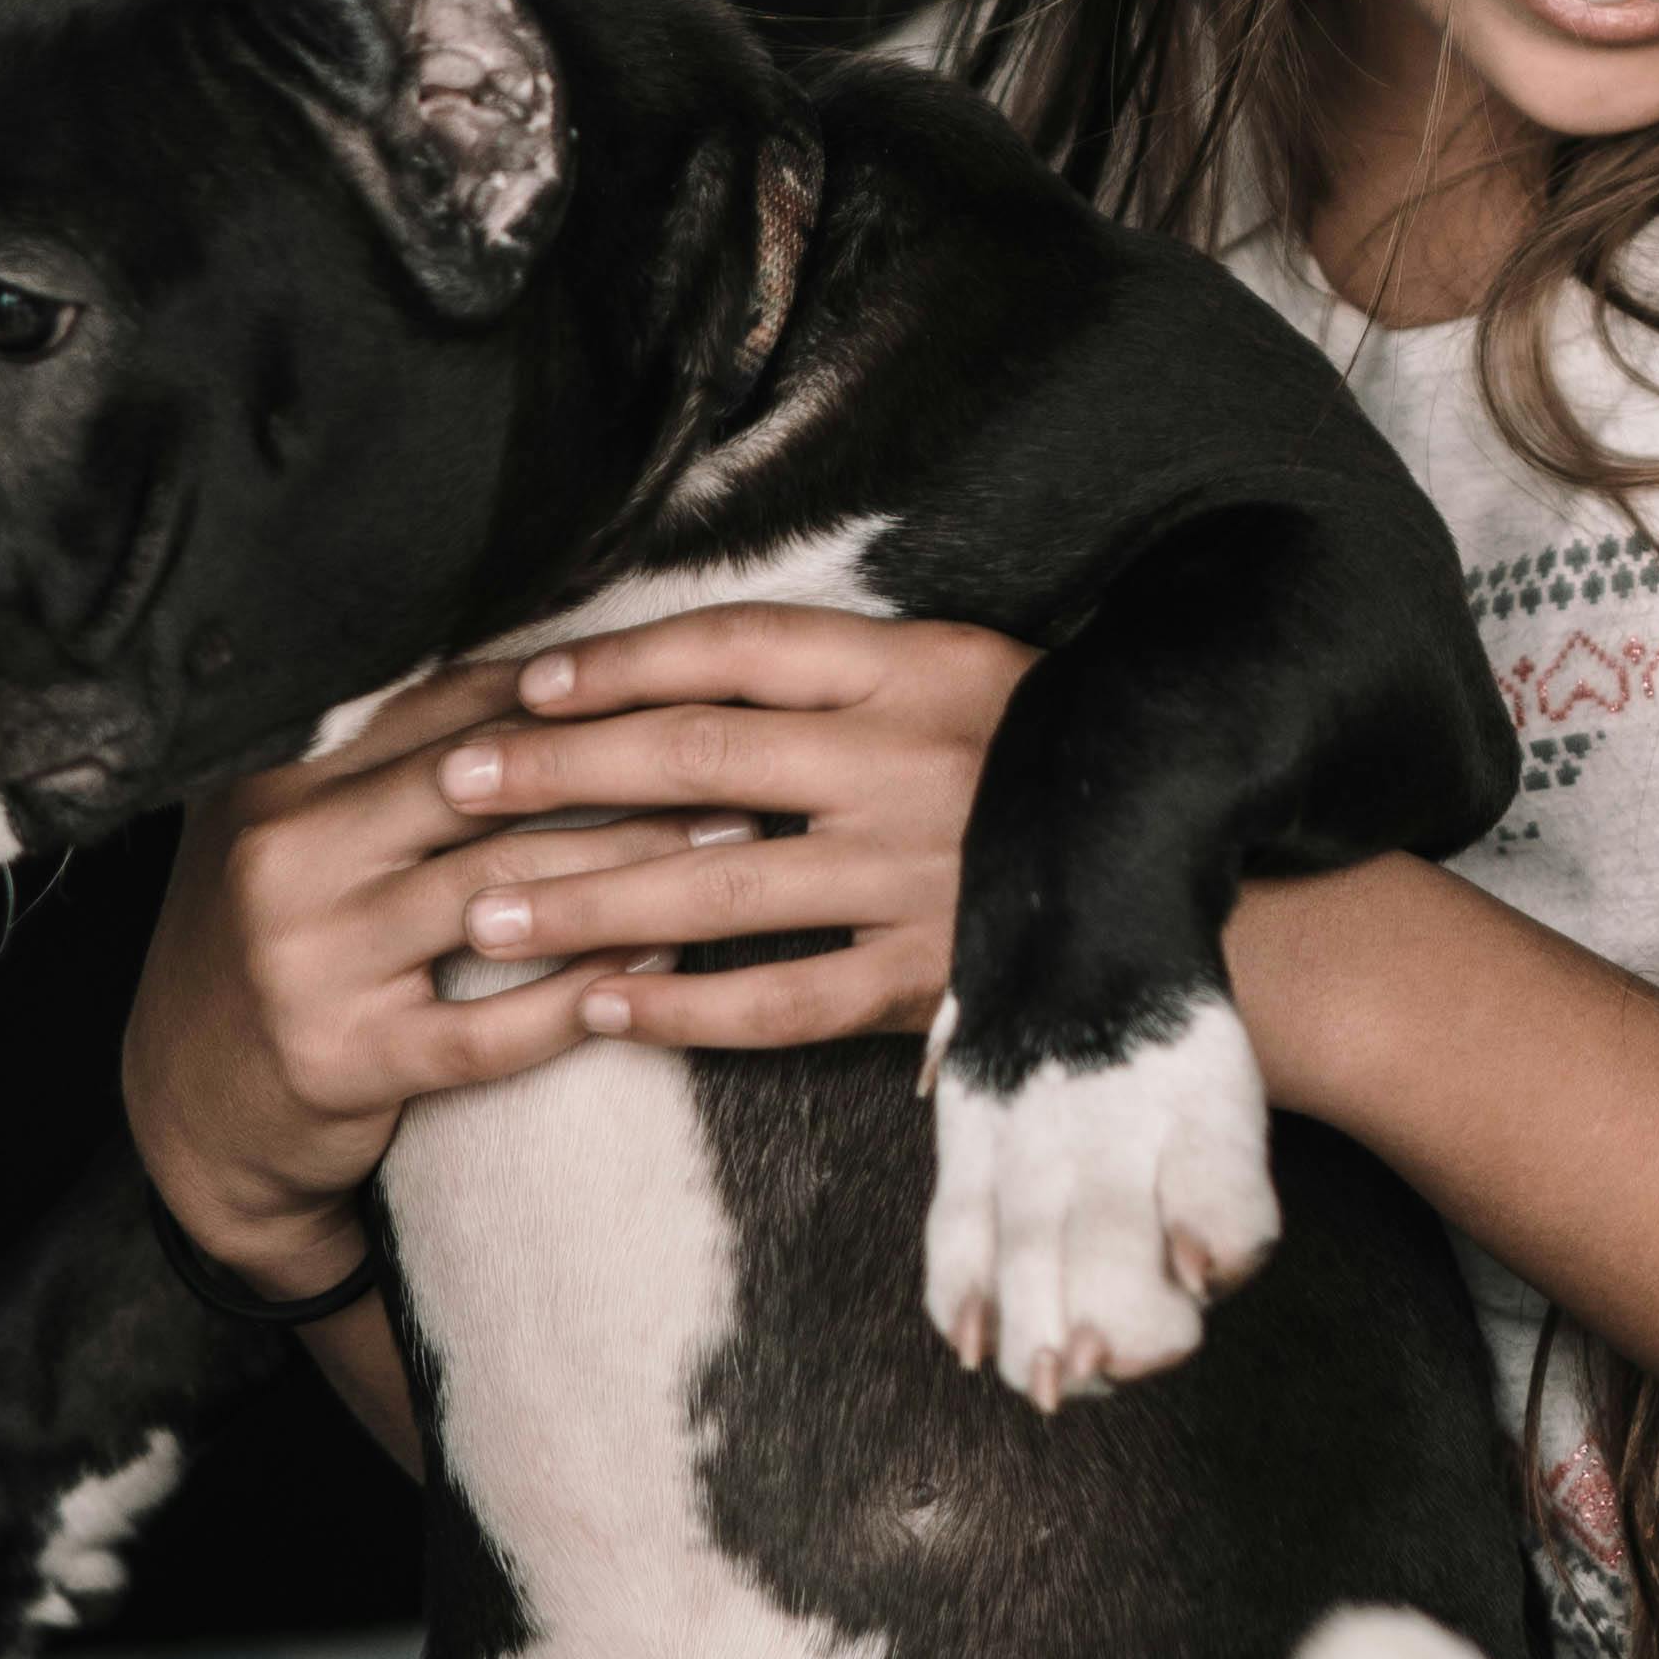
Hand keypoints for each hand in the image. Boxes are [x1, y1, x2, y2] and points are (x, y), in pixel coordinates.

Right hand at [121, 652, 763, 1283]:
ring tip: (729, 846)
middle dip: (622, 769)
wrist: (190, 1111)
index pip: (446, 709)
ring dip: (632, 868)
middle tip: (734, 757)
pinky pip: (491, 1028)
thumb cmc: (283, 945)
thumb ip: (391, 758)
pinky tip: (662, 964)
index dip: (572, 692)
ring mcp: (307, 962)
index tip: (678, 679)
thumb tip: (555, 671)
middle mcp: (281, 855)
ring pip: (501, 895)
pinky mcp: (343, 1062)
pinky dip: (586, 992)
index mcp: (278, 779)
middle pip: (485, 789)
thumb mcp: (301, 832)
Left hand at [432, 608, 1033, 1057]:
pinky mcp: (931, 977)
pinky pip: (782, 1000)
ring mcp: (917, 875)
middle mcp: (904, 760)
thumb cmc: (1061, 764)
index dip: (616, 664)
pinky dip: (688, 1007)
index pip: (731, 647)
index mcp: (915, 666)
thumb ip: (849, 673)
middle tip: (453, 790)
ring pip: (716, 882)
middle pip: (695, 755)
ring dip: (588, 899)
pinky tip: (604, 1011)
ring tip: (485, 914)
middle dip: (559, 774)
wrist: (1205, 875)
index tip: (520, 686)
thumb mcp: (975, 674)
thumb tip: (691, 676)